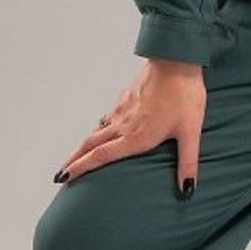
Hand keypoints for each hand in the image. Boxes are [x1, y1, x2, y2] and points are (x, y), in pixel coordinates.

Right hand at [54, 58, 205, 194]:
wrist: (176, 59)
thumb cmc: (184, 95)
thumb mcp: (190, 132)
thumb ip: (188, 163)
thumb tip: (187, 190)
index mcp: (136, 137)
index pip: (100, 156)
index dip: (80, 169)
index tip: (64, 178)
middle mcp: (123, 125)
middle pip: (90, 145)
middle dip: (73, 161)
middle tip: (60, 174)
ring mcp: (121, 109)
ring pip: (96, 131)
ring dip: (84, 146)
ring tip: (77, 156)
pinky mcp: (124, 97)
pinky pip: (107, 117)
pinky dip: (99, 128)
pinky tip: (103, 130)